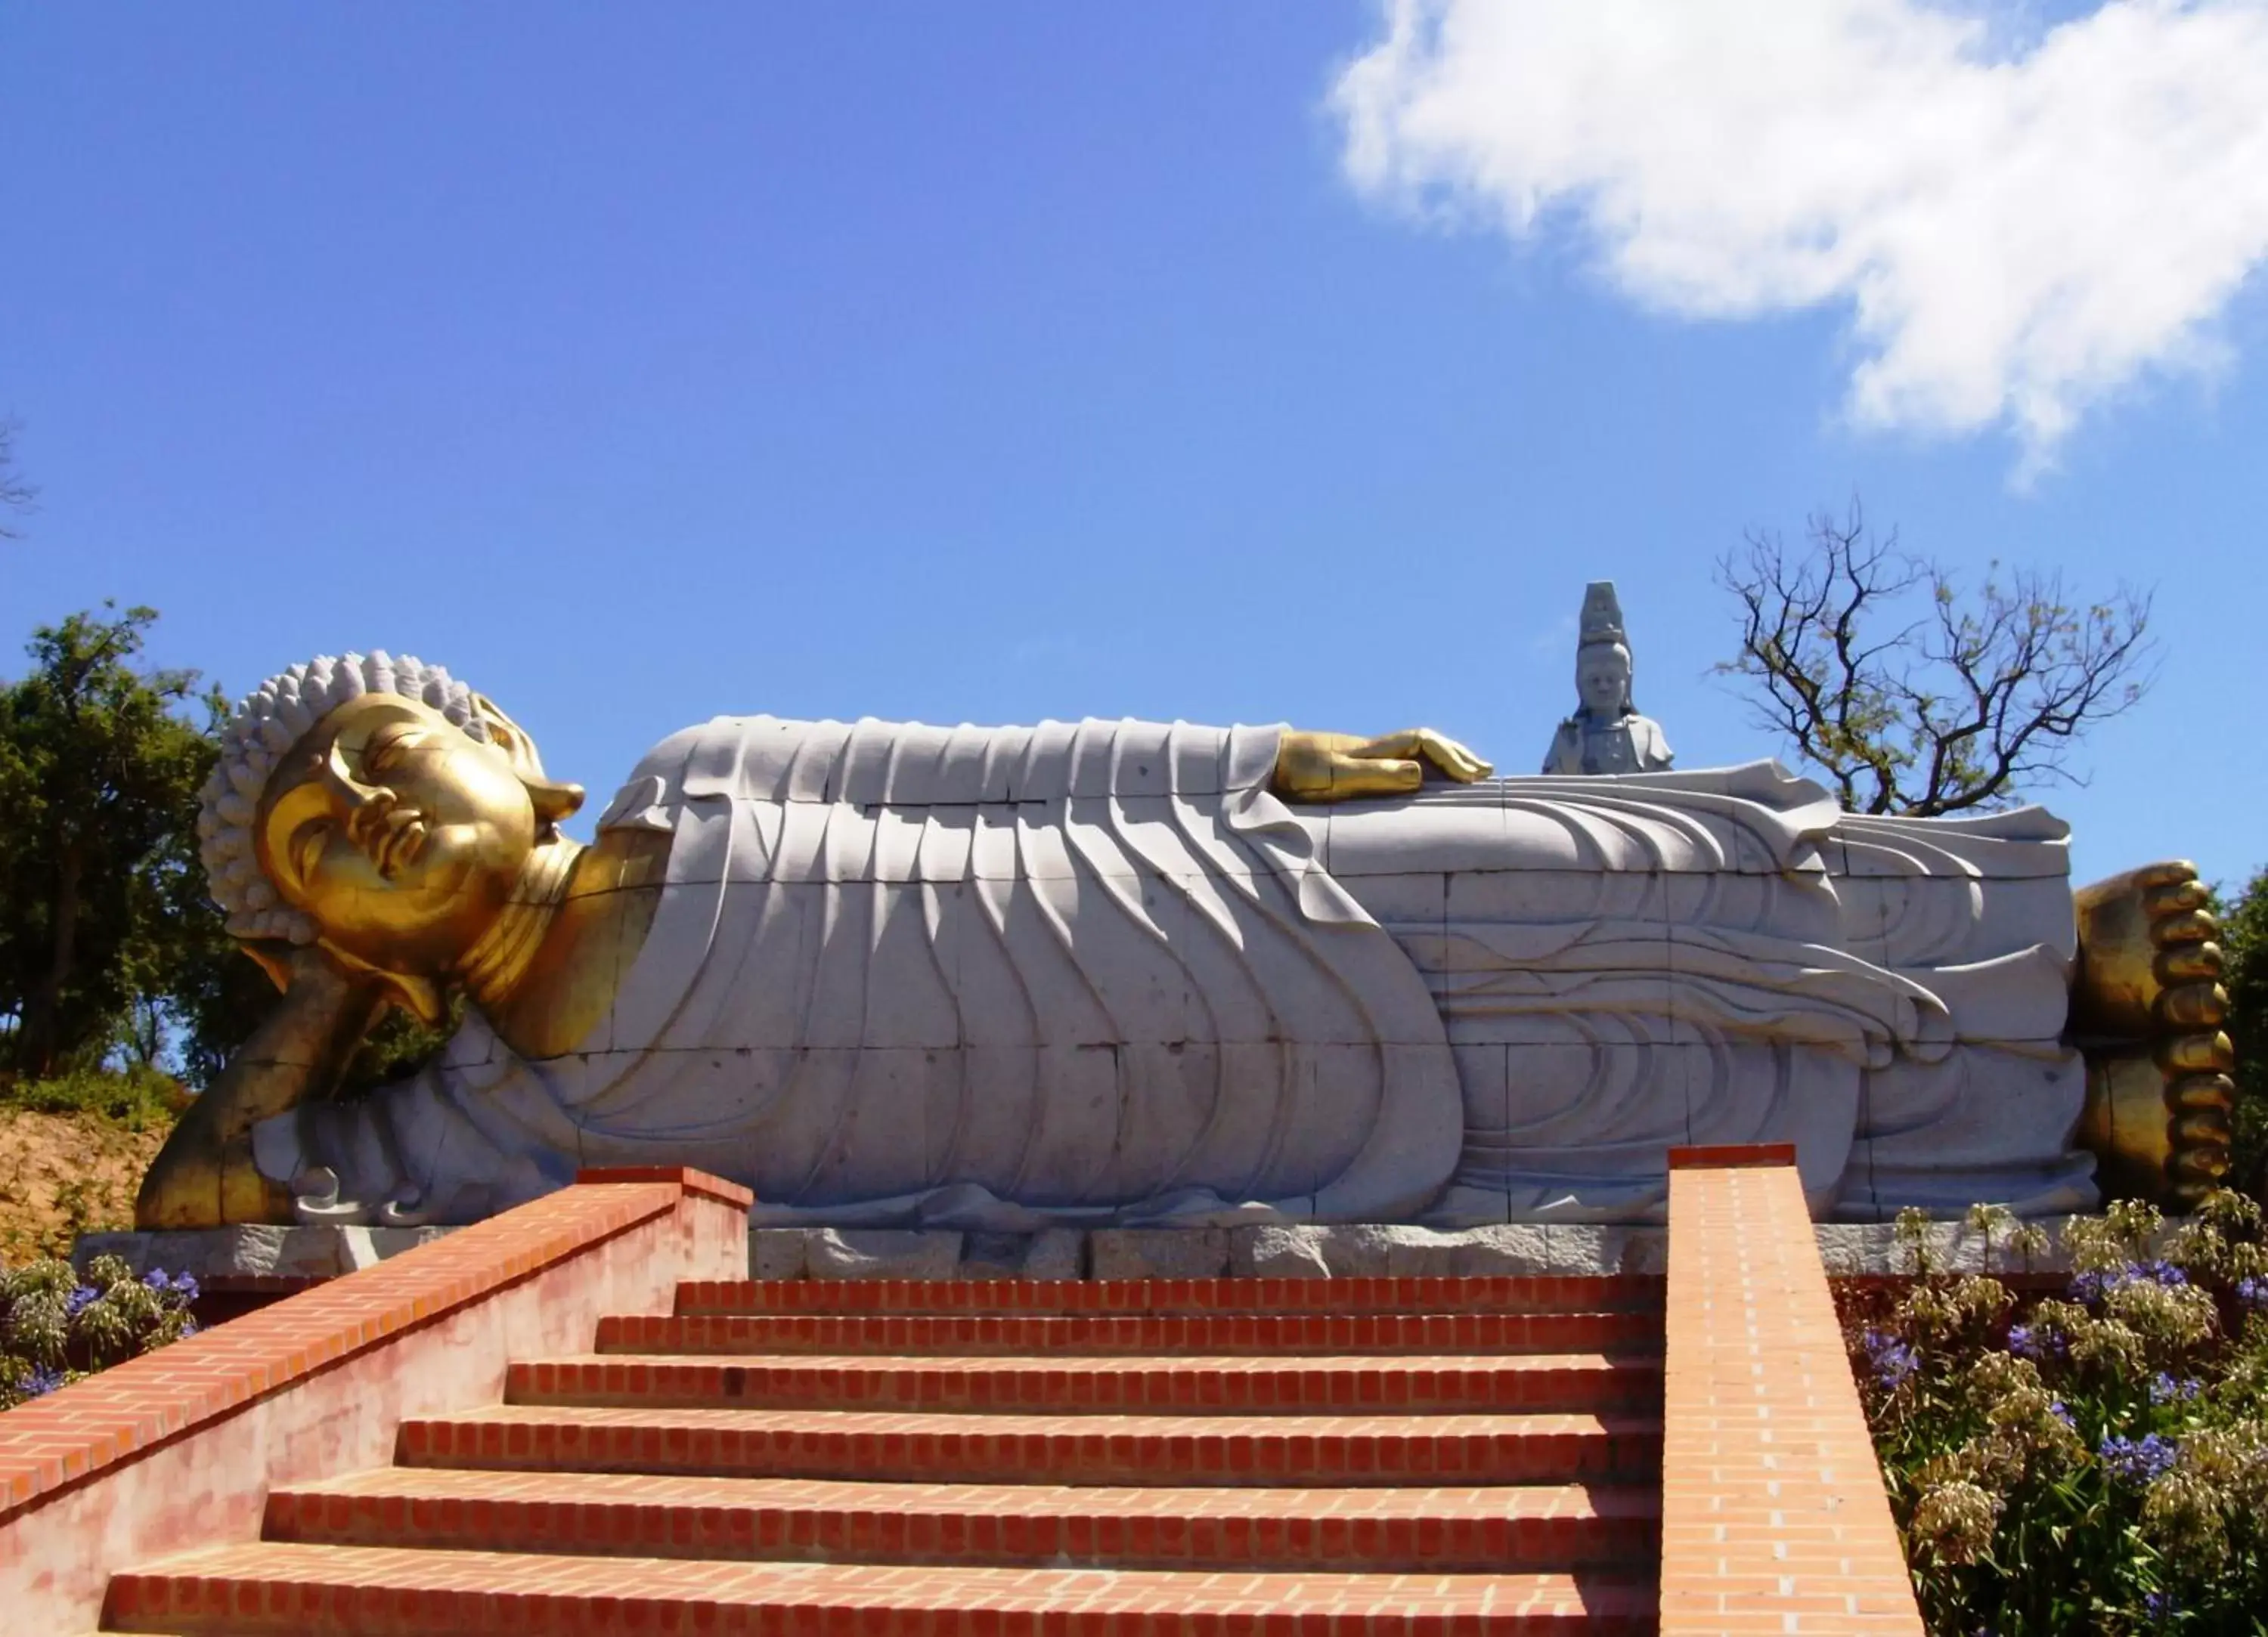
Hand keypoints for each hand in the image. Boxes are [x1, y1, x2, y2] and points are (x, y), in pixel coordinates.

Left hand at [1271, 727, 1493, 802]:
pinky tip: (1425, 783)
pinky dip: (1421, 771)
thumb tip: (1419, 775)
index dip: (1450, 757)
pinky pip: (1399, 765)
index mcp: (1373, 749)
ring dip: (1444, 761)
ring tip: (1470, 774)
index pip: (1423, 742)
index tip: (1472, 777)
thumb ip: (1374, 775)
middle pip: (1426, 743)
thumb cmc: (1294, 769)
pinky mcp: (1353, 769)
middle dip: (1458, 755)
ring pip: (1415, 753)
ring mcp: (1364, 757)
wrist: (1263, 762)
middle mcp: (1373, 749)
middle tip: (1487, 772)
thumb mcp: (1334, 775)